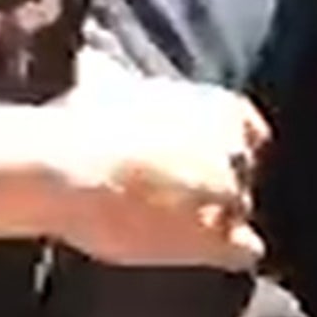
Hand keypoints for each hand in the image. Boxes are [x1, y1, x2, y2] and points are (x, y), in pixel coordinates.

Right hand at [35, 49, 268, 270]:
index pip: (248, 130)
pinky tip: (215, 257)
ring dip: (220, 221)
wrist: (68, 168)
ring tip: (186, 230)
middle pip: (244, 171)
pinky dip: (233, 255)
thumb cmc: (79, 121)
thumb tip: (96, 58)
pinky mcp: (213, 236)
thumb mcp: (106, 81)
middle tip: (184, 197)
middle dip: (219, 183)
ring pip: (241, 210)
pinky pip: (245, 251)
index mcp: (219, 107)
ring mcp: (229, 192)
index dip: (228, 147)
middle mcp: (234, 146)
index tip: (204, 160)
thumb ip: (118, 75)